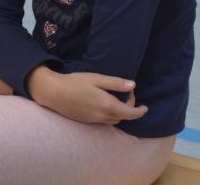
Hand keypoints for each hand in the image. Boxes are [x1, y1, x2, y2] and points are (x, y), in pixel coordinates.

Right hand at [27, 67, 147, 124]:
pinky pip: (104, 121)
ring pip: (114, 120)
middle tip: (127, 94)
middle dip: (129, 108)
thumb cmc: (75, 82)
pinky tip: (105, 104)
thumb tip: (133, 86)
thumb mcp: (97, 78)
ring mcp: (93, 120)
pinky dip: (110, 115)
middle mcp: (101, 116)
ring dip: (120, 113)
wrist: (54, 93)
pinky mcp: (86, 121)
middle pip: (122, 117)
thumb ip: (116, 83)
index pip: (129, 113)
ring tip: (117, 99)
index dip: (139, 111)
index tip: (145, 107)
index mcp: (107, 105)